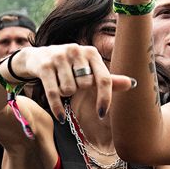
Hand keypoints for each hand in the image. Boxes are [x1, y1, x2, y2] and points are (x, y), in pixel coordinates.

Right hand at [7, 44, 134, 118]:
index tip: (101, 114)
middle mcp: (76, 50)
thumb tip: (133, 84)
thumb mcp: (88, 70)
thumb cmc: (68, 66)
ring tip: (60, 85)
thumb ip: (109, 79)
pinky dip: (57, 108)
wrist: (36, 57)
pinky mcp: (44, 66)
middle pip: (85, 85)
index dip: (105, 98)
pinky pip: (55, 93)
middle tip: (71, 84)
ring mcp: (59, 57)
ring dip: (65, 94)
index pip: (104, 78)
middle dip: (78, 90)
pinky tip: (60, 117)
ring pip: (69, 90)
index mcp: (91, 52)